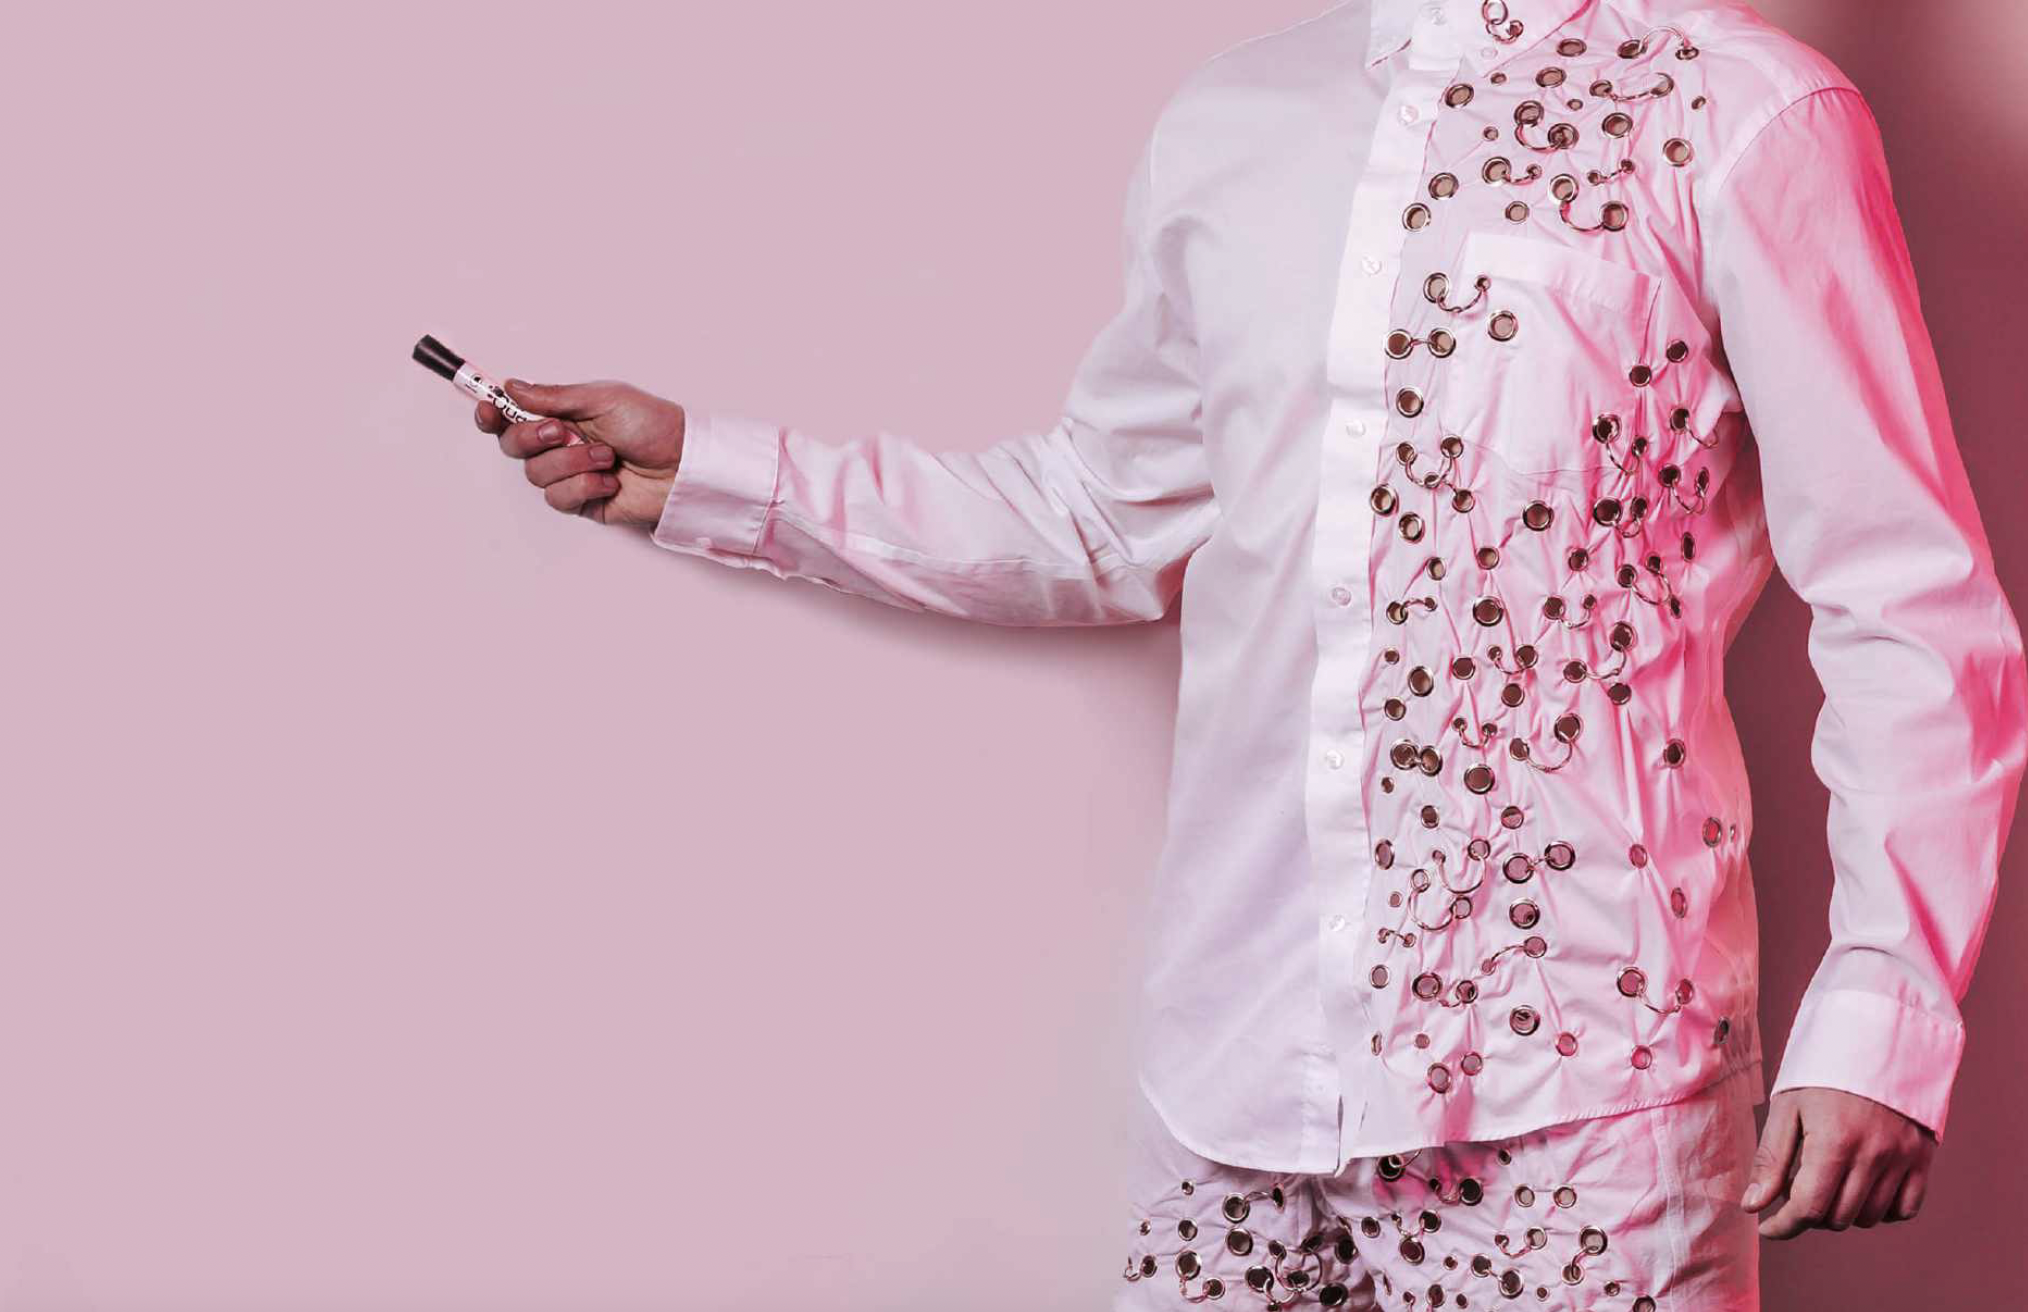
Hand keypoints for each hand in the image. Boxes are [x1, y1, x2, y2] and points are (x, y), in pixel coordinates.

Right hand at [475, 378, 683, 528]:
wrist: (682, 464)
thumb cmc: (652, 425)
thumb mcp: (602, 398)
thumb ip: (554, 396)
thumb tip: (512, 386)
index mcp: (562, 414)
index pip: (512, 416)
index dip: (492, 415)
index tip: (488, 411)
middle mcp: (560, 444)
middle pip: (513, 446)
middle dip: (533, 438)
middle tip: (562, 431)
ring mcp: (570, 474)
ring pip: (536, 474)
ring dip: (571, 463)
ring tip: (606, 456)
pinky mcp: (581, 502)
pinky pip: (559, 498)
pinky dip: (584, 486)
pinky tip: (609, 481)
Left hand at [1741, 1087, 1933, 1237]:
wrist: (1877, 1039)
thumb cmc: (1824, 1071)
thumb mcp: (1787, 1108)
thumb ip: (1771, 1160)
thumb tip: (1753, 1206)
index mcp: (1834, 1142)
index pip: (1808, 1208)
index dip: (1782, 1225)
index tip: (1766, 1226)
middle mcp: (1874, 1155)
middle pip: (1837, 1217)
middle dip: (1809, 1213)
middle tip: (1795, 1189)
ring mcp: (1903, 1158)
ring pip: (1868, 1217)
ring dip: (1841, 1211)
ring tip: (1826, 1182)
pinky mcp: (1922, 1158)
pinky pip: (1904, 1209)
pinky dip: (1880, 1209)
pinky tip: (1860, 1188)